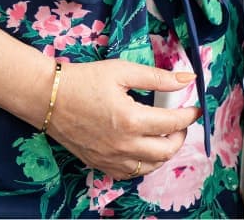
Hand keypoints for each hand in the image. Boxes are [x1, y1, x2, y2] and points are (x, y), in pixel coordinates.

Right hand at [45, 61, 200, 180]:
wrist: (48, 98)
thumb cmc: (84, 80)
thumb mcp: (122, 71)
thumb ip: (157, 77)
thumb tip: (186, 78)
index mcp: (131, 119)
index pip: (172, 123)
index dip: (189, 115)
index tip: (195, 107)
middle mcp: (123, 145)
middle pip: (166, 150)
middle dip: (181, 136)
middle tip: (181, 121)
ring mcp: (111, 159)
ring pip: (151, 166)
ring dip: (165, 152)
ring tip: (166, 134)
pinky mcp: (101, 164)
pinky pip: (131, 173)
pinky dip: (145, 163)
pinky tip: (144, 147)